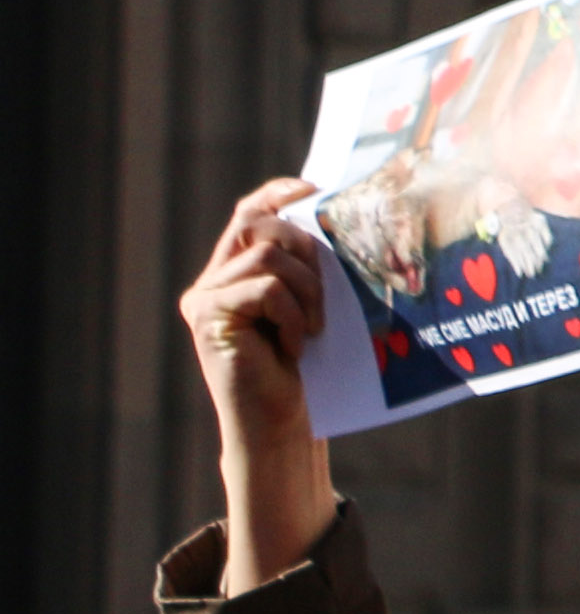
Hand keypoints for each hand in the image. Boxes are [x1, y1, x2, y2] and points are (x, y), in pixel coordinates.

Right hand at [178, 178, 340, 595]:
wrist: (281, 424)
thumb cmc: (307, 366)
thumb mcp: (313, 302)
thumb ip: (309, 264)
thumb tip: (341, 213)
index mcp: (236, 269)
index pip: (251, 210)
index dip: (280, 192)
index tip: (315, 190)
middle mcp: (212, 280)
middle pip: (260, 223)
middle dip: (308, 249)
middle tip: (329, 288)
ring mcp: (204, 299)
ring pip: (267, 253)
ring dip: (306, 287)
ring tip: (314, 326)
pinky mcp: (206, 319)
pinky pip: (263, 287)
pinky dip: (291, 311)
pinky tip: (295, 342)